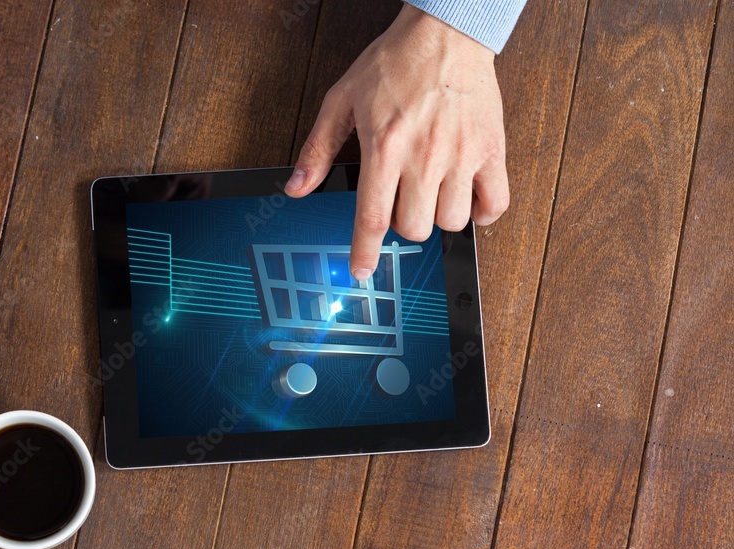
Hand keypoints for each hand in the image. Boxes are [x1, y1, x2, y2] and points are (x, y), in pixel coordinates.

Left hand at [286, 5, 508, 279]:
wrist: (446, 32)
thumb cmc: (394, 63)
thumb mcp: (341, 99)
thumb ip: (318, 148)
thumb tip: (297, 187)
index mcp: (384, 146)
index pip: (372, 218)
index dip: (364, 252)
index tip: (361, 271)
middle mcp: (424, 156)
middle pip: (413, 228)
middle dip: (402, 225)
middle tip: (401, 202)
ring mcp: (461, 155)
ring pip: (451, 221)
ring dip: (438, 217)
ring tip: (431, 194)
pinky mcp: (492, 150)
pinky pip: (496, 203)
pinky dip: (483, 213)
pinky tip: (467, 200)